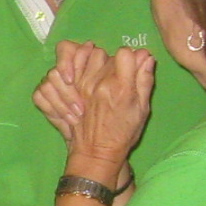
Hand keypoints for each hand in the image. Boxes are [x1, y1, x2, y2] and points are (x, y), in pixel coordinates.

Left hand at [34, 40, 153, 170]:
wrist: (97, 153)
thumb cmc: (124, 133)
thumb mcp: (142, 109)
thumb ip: (144, 80)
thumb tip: (146, 56)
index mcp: (120, 87)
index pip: (124, 53)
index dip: (129, 57)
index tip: (130, 66)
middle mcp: (97, 83)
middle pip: (102, 53)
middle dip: (109, 60)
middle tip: (113, 74)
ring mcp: (79, 87)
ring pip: (82, 56)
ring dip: (89, 61)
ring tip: (96, 73)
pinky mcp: (66, 93)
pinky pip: (59, 70)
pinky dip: (66, 68)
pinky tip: (76, 76)